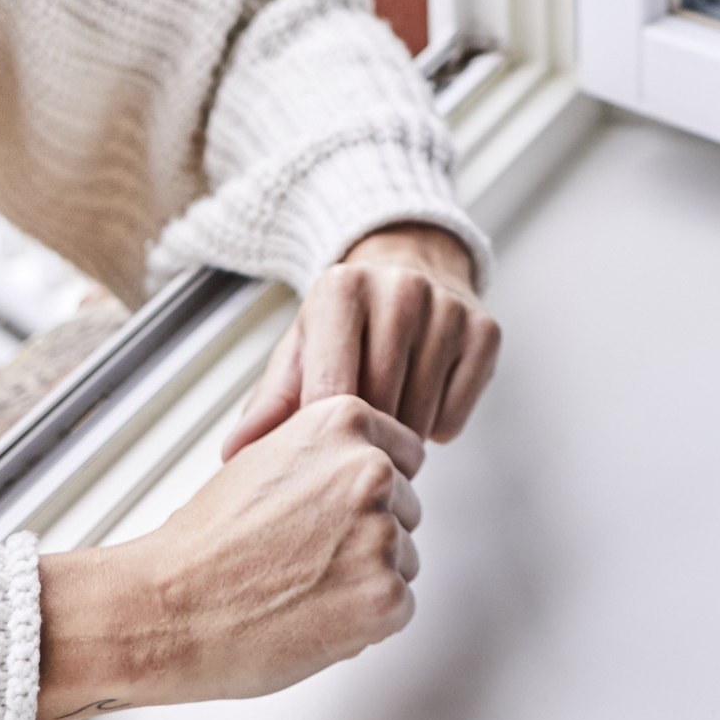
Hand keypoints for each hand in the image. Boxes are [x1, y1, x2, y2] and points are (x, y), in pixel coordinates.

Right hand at [34, 395, 424, 719]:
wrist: (167, 607)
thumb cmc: (204, 543)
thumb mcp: (266, 456)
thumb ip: (326, 453)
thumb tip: (368, 462)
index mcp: (343, 423)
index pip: (405, 455)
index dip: (370, 491)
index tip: (341, 511)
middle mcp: (372, 470)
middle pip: (407, 509)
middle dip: (369, 535)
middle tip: (308, 557)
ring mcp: (381, 533)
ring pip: (404, 561)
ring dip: (367, 579)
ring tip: (301, 586)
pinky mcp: (384, 596)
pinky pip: (398, 609)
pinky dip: (364, 622)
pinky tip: (312, 615)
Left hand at [223, 224, 501, 455]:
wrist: (408, 265)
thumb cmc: (347, 320)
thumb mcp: (301, 348)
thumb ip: (270, 401)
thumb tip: (234, 453)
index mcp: (341, 289)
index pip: (331, 391)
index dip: (325, 438)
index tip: (320, 454)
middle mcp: (400, 289)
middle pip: (379, 406)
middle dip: (364, 438)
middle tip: (354, 442)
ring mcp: (448, 309)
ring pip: (419, 417)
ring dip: (399, 436)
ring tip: (385, 418)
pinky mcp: (485, 332)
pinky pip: (454, 416)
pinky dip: (435, 427)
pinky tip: (421, 402)